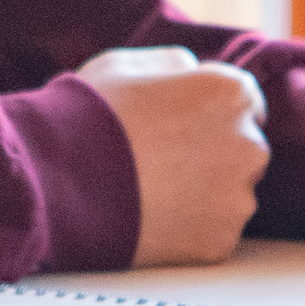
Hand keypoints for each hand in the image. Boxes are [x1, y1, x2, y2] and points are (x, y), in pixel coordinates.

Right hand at [93, 57, 270, 266]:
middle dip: (213, 151)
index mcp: (231, 94)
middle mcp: (248, 145)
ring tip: (153, 190)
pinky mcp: (219, 241)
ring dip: (205, 191)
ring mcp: (236, 198)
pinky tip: (153, 216)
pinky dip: (191, 227)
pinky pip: (212, 230)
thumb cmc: (89, 115)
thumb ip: (175, 65)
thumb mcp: (129, 64)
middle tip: (164, 158)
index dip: (210, 110)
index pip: (244, 101)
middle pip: (242, 147)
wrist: (56, 183)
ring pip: (231, 192)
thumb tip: (192, 73)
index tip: (184, 123)